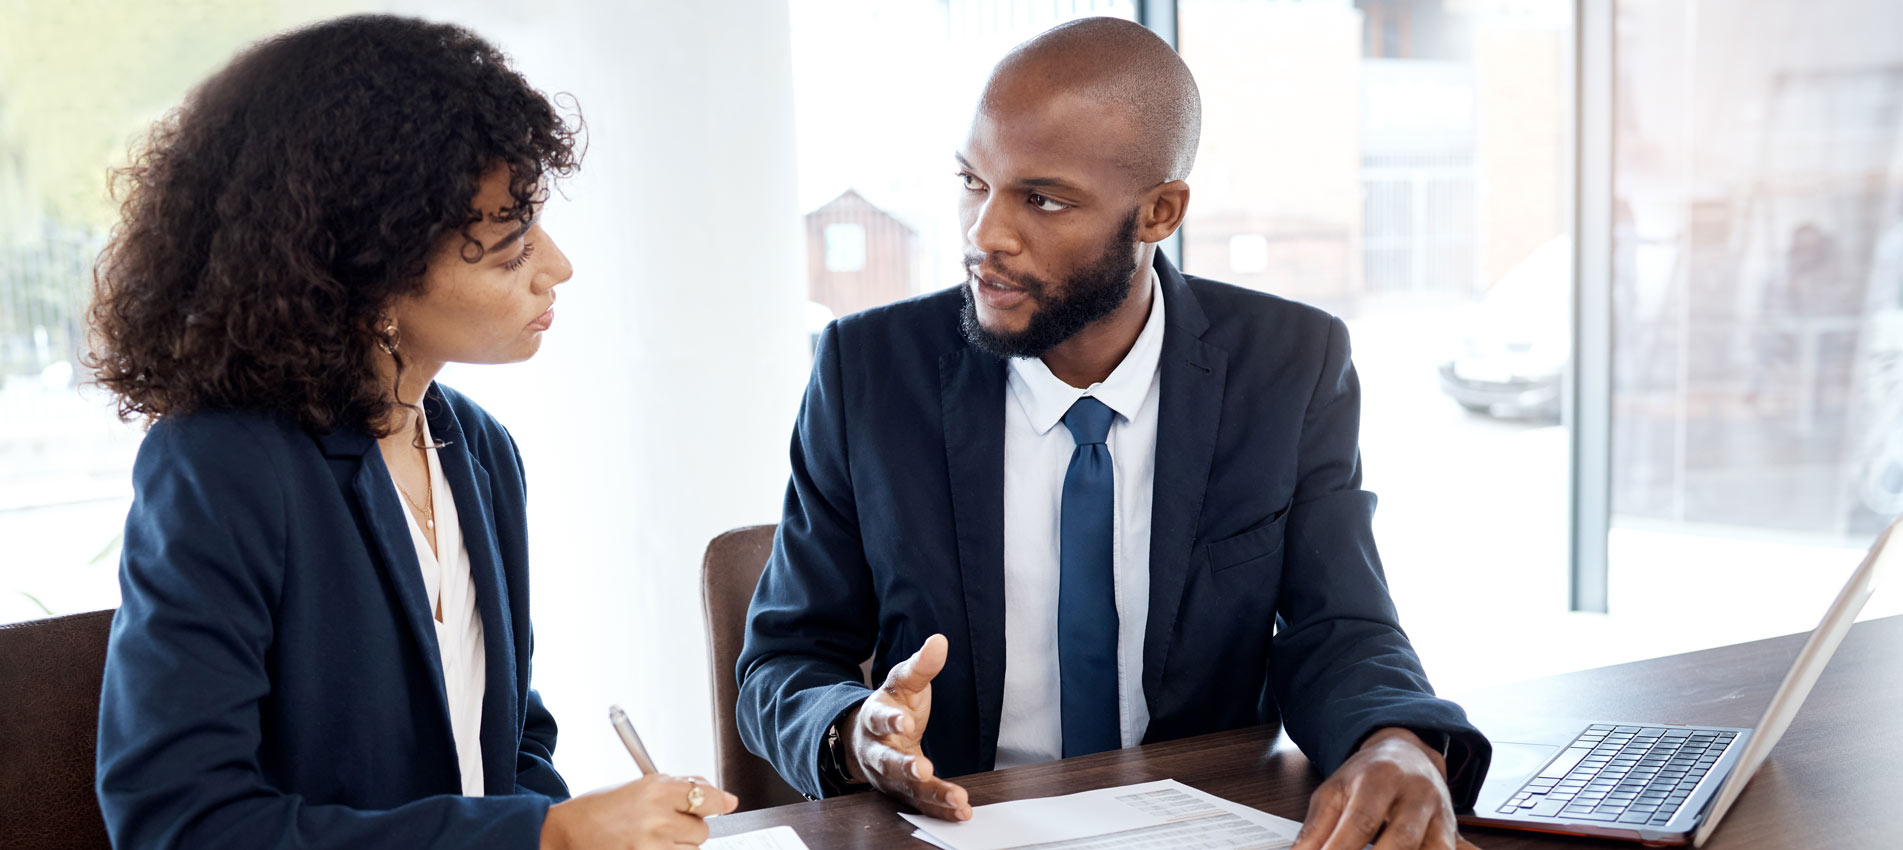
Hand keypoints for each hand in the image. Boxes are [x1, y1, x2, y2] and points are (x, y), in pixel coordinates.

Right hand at [540, 773, 738, 849]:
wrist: (569, 831)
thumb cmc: (604, 807)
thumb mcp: (642, 785)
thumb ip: (681, 787)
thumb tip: (722, 797)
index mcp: (657, 790)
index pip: (707, 798)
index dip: (719, 802)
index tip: (726, 804)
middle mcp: (657, 817)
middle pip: (702, 830)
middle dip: (689, 828)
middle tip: (666, 823)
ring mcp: (651, 846)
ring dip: (679, 846)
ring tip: (652, 838)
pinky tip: (649, 847)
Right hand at [845, 633, 971, 820]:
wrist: (867, 738)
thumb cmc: (891, 706)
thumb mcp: (903, 682)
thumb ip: (921, 667)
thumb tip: (939, 641)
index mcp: (874, 718)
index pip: (878, 717)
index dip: (890, 720)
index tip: (904, 721)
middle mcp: (877, 750)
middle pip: (886, 761)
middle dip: (904, 767)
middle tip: (922, 770)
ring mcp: (888, 775)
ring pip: (906, 788)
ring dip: (931, 794)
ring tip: (957, 800)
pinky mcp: (902, 792)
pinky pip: (920, 803)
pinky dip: (939, 809)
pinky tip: (960, 811)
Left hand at [1291, 728, 1479, 849]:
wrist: (1408, 754)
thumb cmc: (1366, 777)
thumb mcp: (1334, 791)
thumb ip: (1316, 828)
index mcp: (1381, 778)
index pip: (1361, 821)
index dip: (1341, 849)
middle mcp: (1417, 795)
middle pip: (1402, 839)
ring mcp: (1441, 815)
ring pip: (1432, 849)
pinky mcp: (1453, 834)